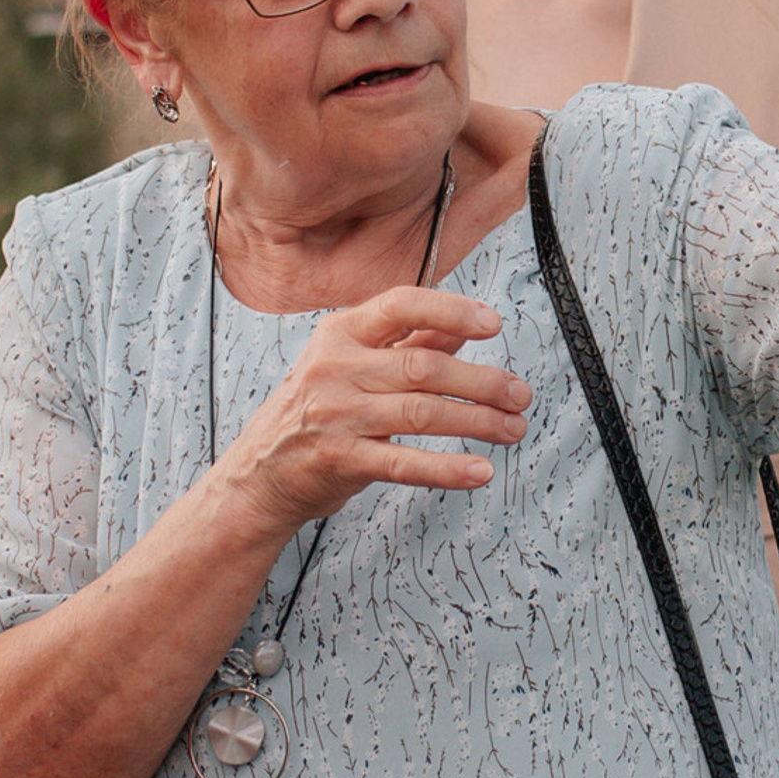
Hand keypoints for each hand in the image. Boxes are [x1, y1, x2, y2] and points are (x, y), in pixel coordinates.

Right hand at [221, 283, 530, 542]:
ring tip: (512, 428)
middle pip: (422, 367)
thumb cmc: (312, 412)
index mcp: (341, 333)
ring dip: (477, 422)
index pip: (401, 305)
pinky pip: (404, 463)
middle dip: (482, 382)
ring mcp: (336, 415)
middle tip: (520, 394)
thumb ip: (404, 343)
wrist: (258, 473)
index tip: (492, 323)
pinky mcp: (340, 460)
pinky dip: (447, 468)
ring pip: (421, 414)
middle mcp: (335, 368)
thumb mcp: (349, 364)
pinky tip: (480, 469)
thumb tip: (459, 328)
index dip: (451, 311)